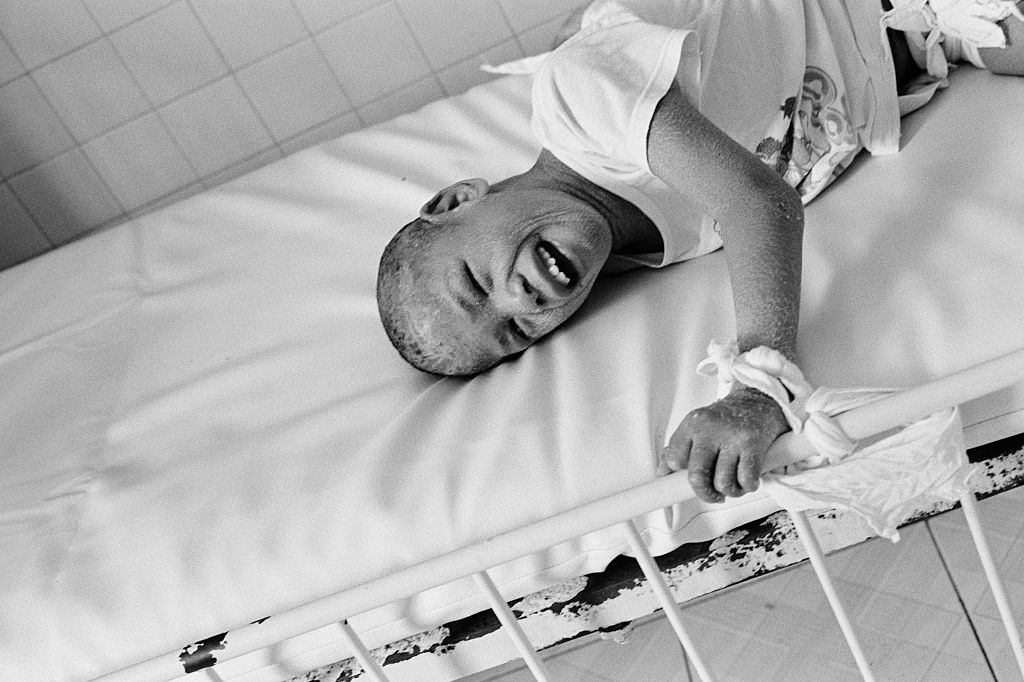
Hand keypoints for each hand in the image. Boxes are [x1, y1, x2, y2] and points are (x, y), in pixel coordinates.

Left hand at [659, 387, 790, 502]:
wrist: (760, 401)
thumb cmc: (727, 418)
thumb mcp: (698, 426)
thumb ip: (680, 448)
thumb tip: (663, 472)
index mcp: (692, 425)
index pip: (674, 459)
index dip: (679, 475)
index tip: (686, 481)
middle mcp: (710, 430)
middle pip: (697, 476)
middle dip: (705, 493)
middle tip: (712, 494)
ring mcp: (732, 437)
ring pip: (723, 483)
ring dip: (729, 491)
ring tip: (733, 484)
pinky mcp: (753, 445)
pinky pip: (746, 480)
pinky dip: (747, 486)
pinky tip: (747, 478)